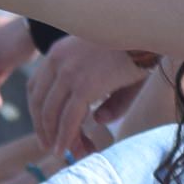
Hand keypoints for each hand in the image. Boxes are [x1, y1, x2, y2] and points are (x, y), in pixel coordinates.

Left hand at [26, 39, 151, 161]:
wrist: (147, 31)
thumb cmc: (135, 50)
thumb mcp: (110, 71)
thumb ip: (105, 96)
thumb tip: (98, 121)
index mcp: (59, 52)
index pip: (36, 85)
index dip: (37, 109)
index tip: (43, 125)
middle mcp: (57, 61)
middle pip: (39, 101)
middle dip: (42, 126)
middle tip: (47, 145)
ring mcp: (69, 73)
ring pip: (52, 113)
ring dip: (54, 136)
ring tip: (58, 152)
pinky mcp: (84, 85)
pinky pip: (69, 117)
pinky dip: (65, 137)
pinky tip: (65, 150)